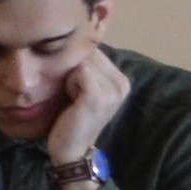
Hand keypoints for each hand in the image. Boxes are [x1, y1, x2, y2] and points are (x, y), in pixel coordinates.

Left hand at [45, 51, 132, 174]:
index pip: (94, 50)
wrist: (72, 151)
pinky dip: (68, 84)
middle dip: (73, 68)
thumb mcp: (83, 88)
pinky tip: (71, 101)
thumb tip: (76, 38)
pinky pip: (78, 72)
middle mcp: (122, 83)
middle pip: (88, 53)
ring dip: (69, 77)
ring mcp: (112, 90)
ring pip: (82, 61)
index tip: (75, 86)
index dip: (78, 63)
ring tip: (72, 97)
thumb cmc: (72, 118)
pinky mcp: (98, 96)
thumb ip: (87, 66)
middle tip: (73, 94)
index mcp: (121, 80)